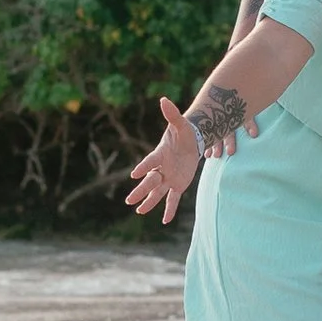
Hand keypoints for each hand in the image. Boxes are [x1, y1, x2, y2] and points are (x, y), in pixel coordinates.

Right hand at [127, 97, 201, 224]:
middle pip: (150, 182)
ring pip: (157, 193)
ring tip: (138, 211)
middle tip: (129, 200)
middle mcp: (161, 169)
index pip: (150, 162)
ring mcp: (168, 178)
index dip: (143, 167)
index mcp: (160, 155)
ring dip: (149, 202)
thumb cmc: (184, 133)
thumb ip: (172, 114)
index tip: (134, 174)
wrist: (192, 142)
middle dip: (141, 191)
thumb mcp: (180, 124)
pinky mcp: (178, 185)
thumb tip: (163, 99)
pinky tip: (164, 221)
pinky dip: (169, 210)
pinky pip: (172, 199)